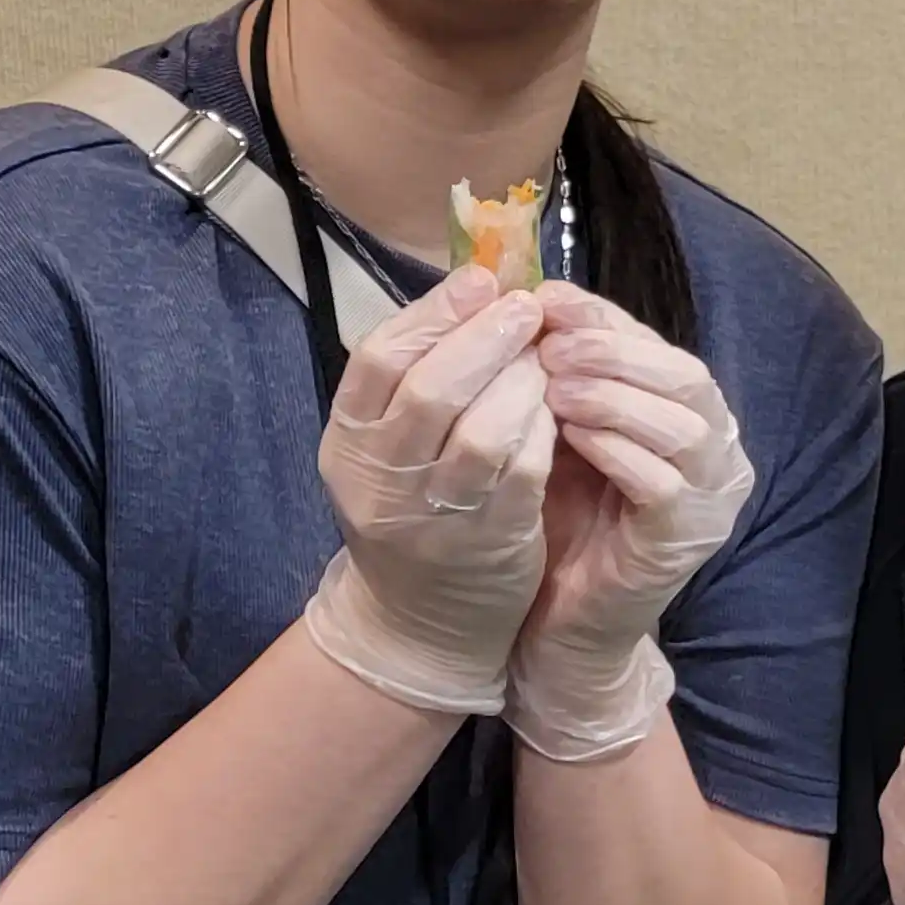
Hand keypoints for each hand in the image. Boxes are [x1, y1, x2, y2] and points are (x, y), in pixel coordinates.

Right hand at [306, 267, 552, 713]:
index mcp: (348, 443)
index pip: (378, 360)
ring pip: (479, 433)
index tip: (480, 281)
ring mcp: (434, 516)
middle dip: (484, 338)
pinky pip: (522, 473)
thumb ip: (418, 377)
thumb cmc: (412, 510)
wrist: (421, 623)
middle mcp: (382, 480)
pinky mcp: (490, 542)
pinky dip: (543, 430)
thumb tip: (478, 289)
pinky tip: (557, 408)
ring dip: (521, 382)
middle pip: (429, 391)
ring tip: (546, 356)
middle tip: (526, 308)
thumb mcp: (389, 447)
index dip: (433, 313)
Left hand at [504, 284, 754, 759]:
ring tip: (552, 383)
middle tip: (550, 341)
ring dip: (614, 394)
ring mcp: (710, 499)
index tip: (545, 299)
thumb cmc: (560, 518)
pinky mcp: (686, 540)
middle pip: (685, 375)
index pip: (659, 346)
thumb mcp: (563, 431)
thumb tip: (535, 299)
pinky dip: (617, 450)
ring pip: (683, 423)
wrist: (560, 621)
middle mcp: (715, 452)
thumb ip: (565, 374)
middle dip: (614, 350)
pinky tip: (569, 436)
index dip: (604, 318)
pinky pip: (663, 484)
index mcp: (689, 415)